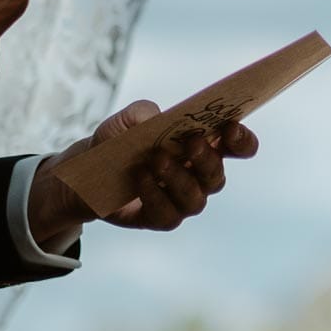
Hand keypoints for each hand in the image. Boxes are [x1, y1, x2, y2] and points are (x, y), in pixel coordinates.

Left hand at [29, 99, 260, 235]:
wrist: (88, 173)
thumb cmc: (118, 142)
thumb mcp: (126, 120)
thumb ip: (142, 112)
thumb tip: (155, 119)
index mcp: (202, 148)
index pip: (237, 148)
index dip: (242, 140)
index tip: (230, 127)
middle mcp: (198, 177)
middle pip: (217, 175)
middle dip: (207, 158)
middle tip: (191, 142)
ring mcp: (181, 201)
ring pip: (195, 199)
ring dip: (178, 178)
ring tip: (156, 160)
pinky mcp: (160, 218)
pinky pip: (169, 215)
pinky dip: (155, 195)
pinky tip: (140, 179)